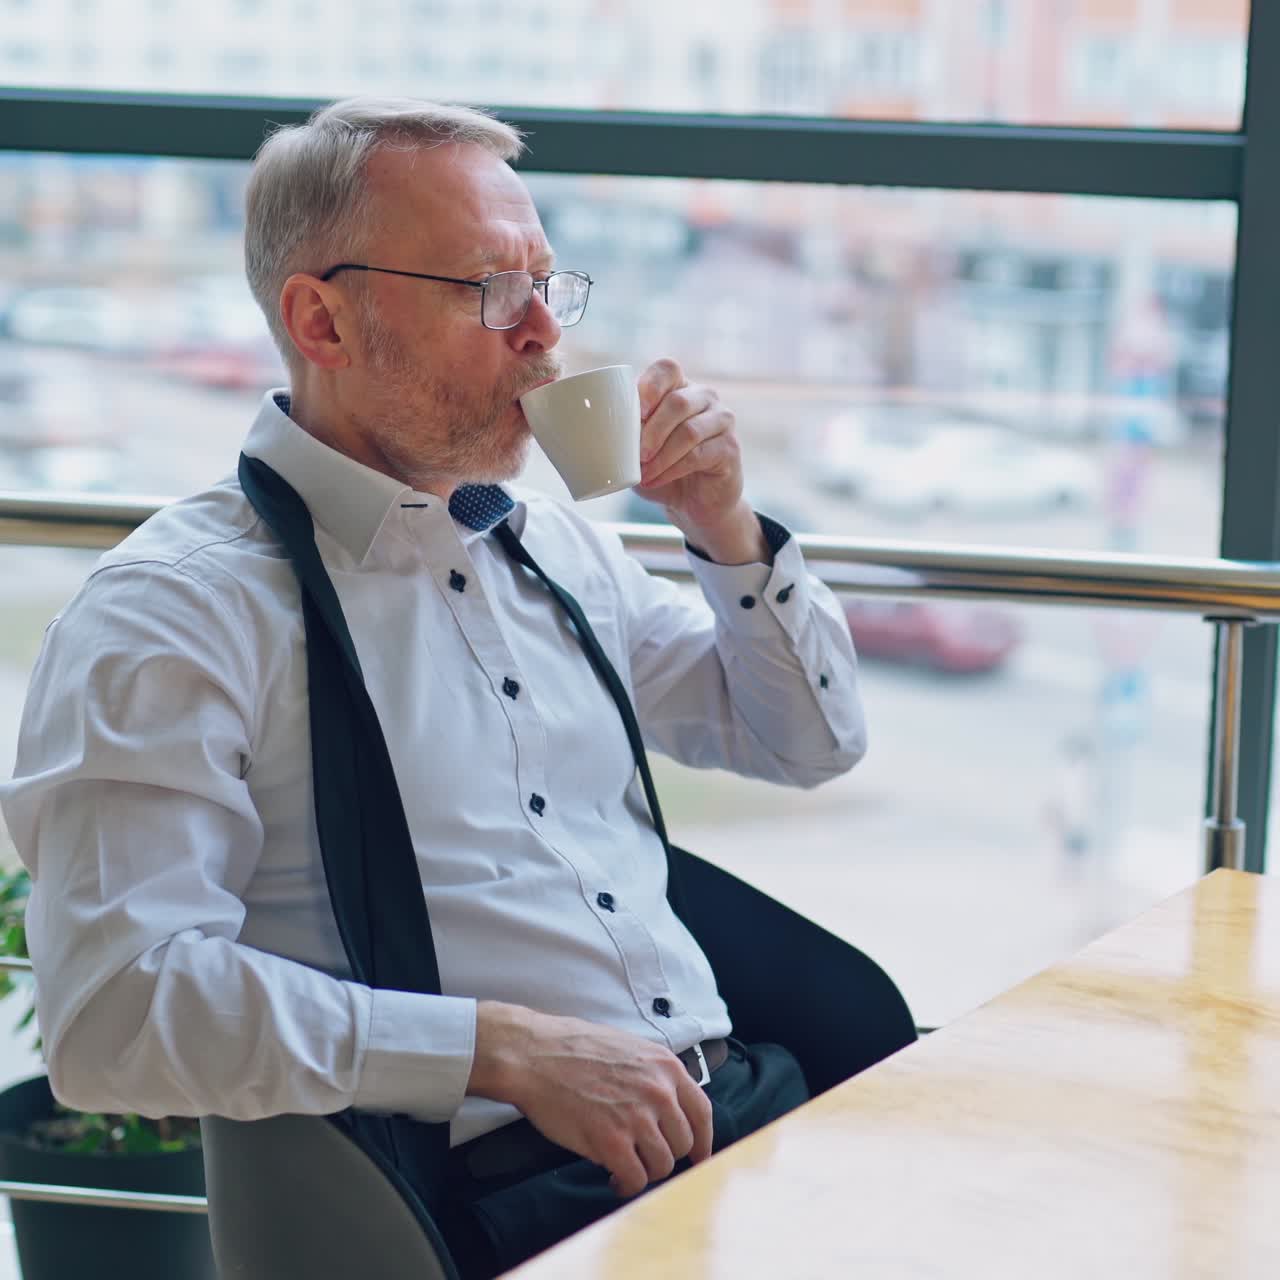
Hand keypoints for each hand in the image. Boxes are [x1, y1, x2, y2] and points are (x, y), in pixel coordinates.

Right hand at [468, 1001, 713, 1197]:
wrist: (534, 1055)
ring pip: (662, 1165)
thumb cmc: (573, 1049)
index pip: (702, 1113)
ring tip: (624, 1167)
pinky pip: (635, 1179)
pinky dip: (626, 1185)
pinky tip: (612, 1178)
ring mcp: (636, 1117)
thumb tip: (669, 1106)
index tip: (698, 1157)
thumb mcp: (629, 1048)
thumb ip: (653, 1075)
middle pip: (683, 1143)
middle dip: (664, 1155)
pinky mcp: (611, 1141)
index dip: (703, 1141)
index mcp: (665, 1067)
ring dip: (644, 1171)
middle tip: (642, 1157)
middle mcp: (659, 1092)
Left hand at [635, 359, 766, 563]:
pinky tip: (657, 480)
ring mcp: (721, 420)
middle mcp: (703, 397)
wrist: (691, 502)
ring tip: (644, 473)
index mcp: (678, 387)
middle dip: (652, 431)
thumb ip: (625, 433)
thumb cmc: (660, 468)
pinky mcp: (730, 448)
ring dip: (662, 455)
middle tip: (637, 455)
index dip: (650, 386)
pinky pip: (700, 454)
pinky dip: (673, 469)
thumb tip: (601, 428)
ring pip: (690, 431)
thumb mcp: (636, 449)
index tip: (636, 412)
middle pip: (678, 402)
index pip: (667, 368)